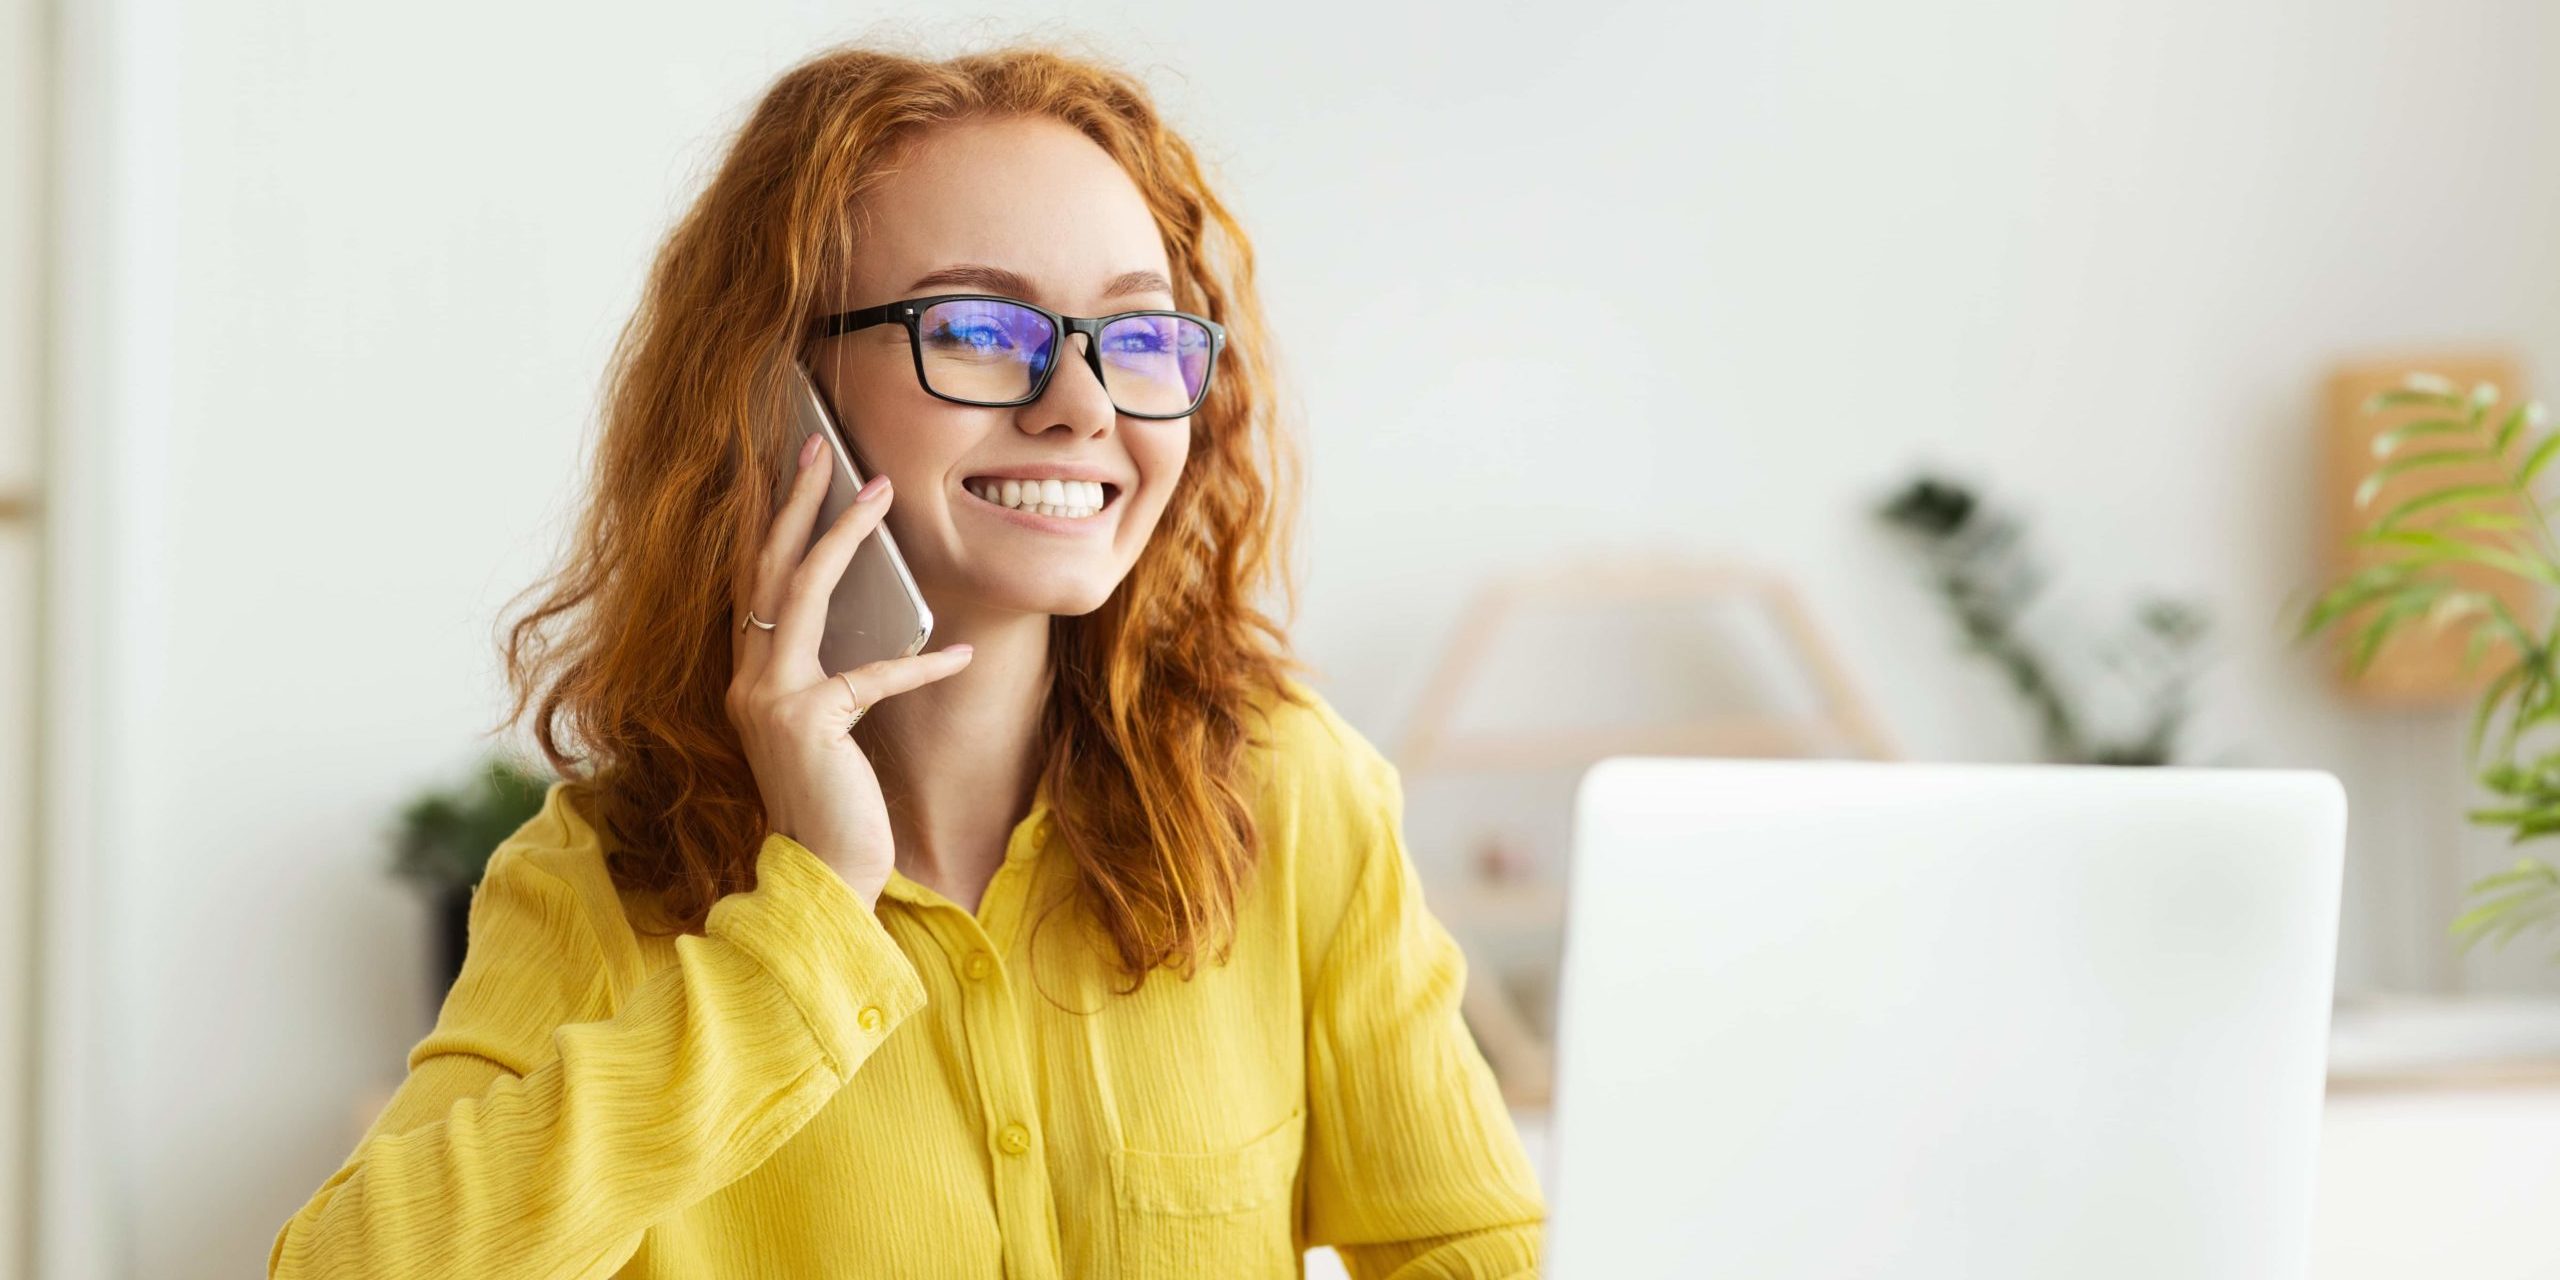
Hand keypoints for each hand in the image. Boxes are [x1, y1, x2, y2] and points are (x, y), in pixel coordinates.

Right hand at [726, 432, 972, 907]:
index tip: (794, 474)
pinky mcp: (806, 722)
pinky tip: (959, 652)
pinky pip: (873, 675)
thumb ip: (833, 677)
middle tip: (819, 449)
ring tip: (879, 492)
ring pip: (804, 591)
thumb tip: (877, 621)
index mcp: (748, 676)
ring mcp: (769, 697)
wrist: (820, 877)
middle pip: (767, 567)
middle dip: (795, 501)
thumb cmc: (833, 805)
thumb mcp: (828, 728)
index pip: (754, 582)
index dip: (772, 524)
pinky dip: (921, 664)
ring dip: (844, 535)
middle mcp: (746, 679)